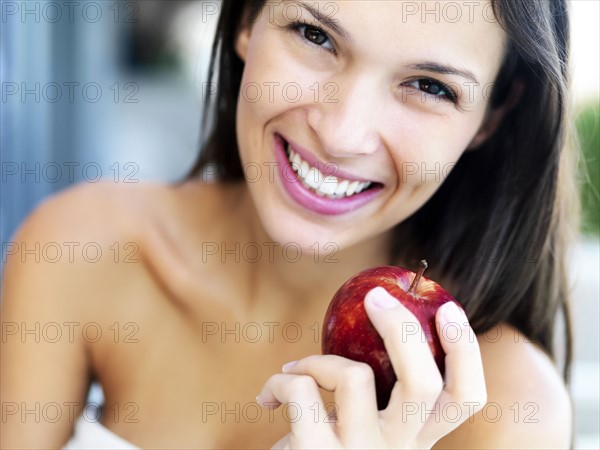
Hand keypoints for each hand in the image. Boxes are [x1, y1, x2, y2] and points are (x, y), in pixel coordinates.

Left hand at [257, 287, 486, 448]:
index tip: (446, 307)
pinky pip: (302, 390)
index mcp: (417, 437)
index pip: (465, 399)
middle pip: (423, 384)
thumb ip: (382, 390)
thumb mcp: (364, 422)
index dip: (465, 350)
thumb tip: (385, 309)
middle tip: (375, 296)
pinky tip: (269, 397)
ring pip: (354, 376)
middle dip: (401, 328)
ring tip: (296, 372)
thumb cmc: (327, 444)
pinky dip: (281, 382)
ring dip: (318, 360)